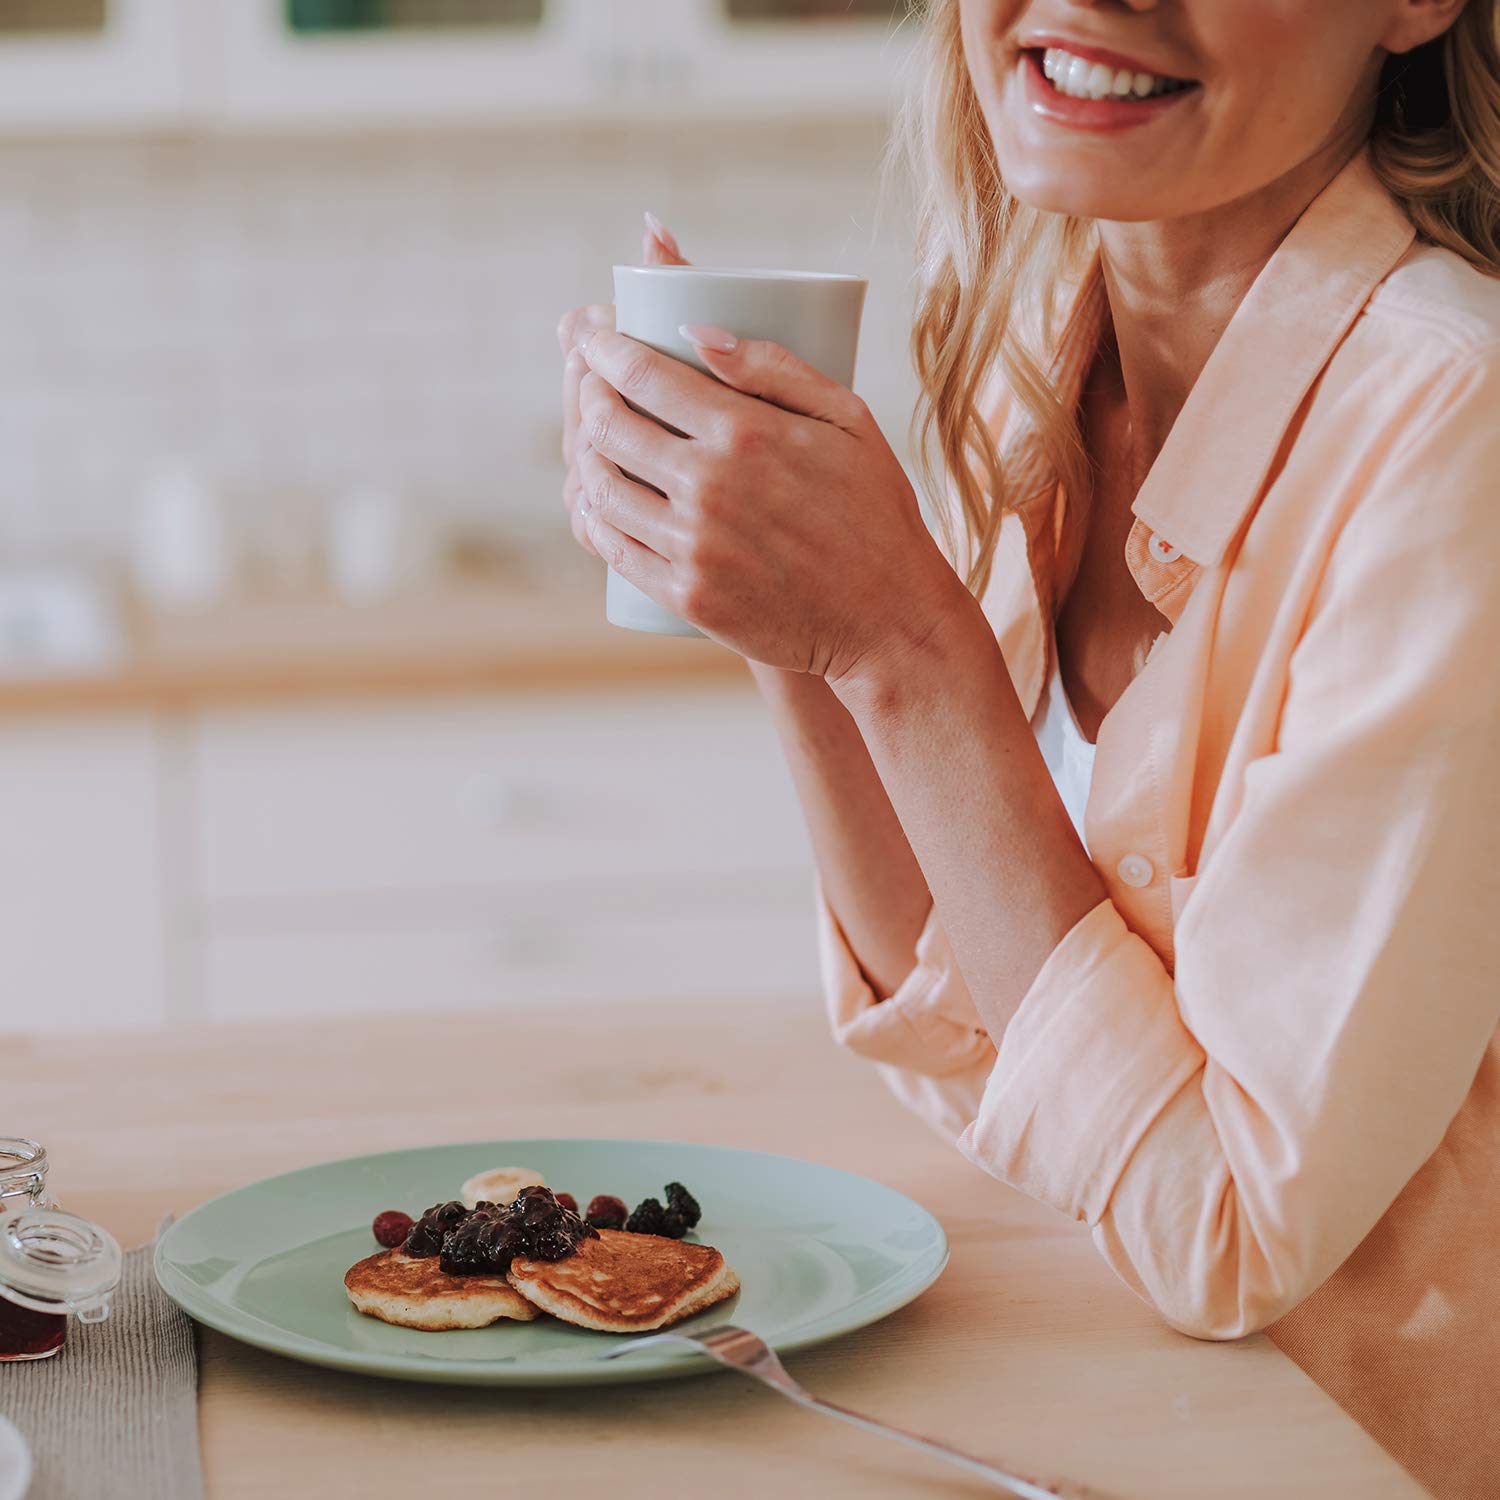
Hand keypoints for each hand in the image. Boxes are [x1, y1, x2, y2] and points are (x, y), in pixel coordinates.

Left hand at [573, 317, 969, 685]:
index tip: (593, 338)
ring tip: (593, 440)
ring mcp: (693, 546)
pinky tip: (596, 500)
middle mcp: (710, 486)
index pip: (643, 375)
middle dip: (588, 393)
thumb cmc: (875, 511)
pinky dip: (593, 517)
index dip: (604, 349)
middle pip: (609, 426)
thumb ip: (774, 367)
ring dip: (585, 454)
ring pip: (601, 487)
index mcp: (747, 432)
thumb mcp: (849, 419)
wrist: (887, 619)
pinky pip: (613, 548)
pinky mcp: (686, 596)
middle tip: (592, 386)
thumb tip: (696, 332)